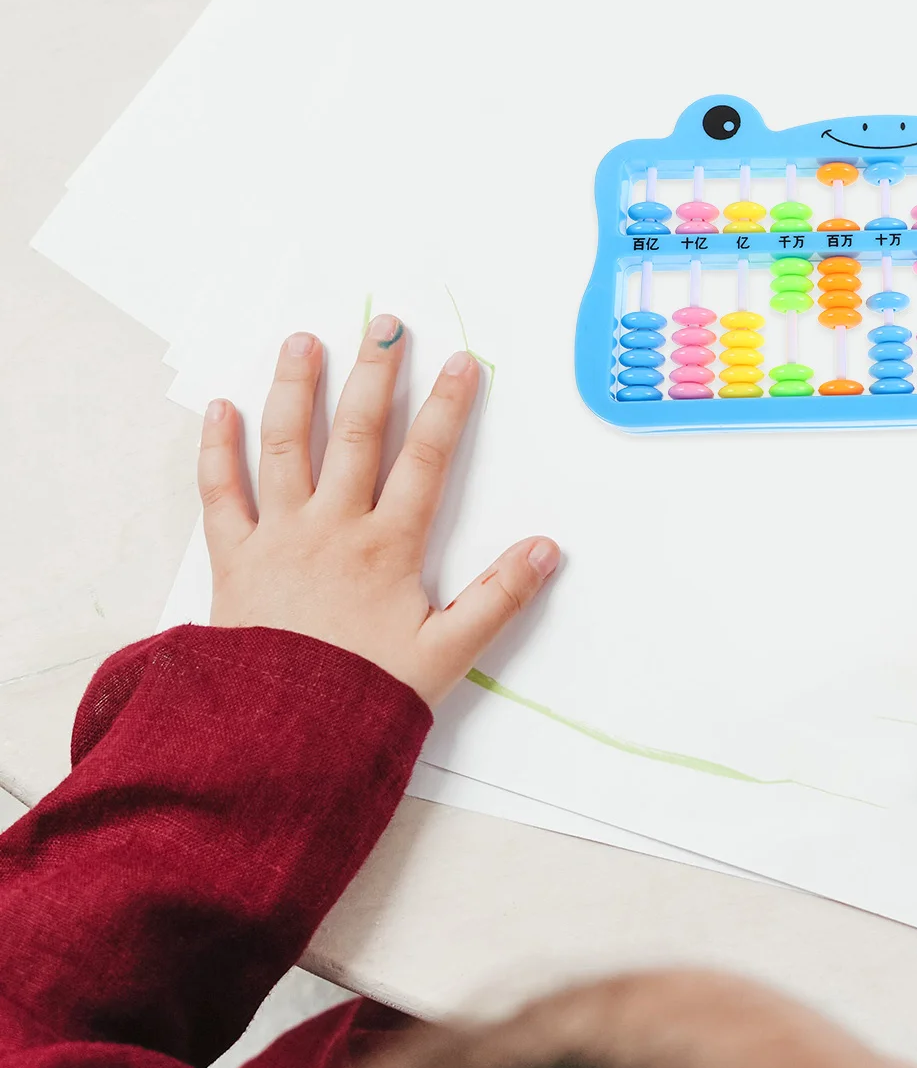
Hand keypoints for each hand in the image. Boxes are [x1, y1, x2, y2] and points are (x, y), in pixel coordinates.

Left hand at [197, 316, 559, 705]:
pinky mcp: (233, 559)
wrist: (276, 741)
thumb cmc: (364, 698)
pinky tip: (221, 409)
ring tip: (304, 342)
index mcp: (387, 547)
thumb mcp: (447, 654)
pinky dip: (218, 449)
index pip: (427, 460)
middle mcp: (332, 528)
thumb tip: (547, 549)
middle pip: (358, 435)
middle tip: (386, 326)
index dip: (449, 408)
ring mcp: (278, 537)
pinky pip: (220, 493)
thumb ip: (499, 598)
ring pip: (287, 447)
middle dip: (376, 376)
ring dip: (296, 390)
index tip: (462, 362)